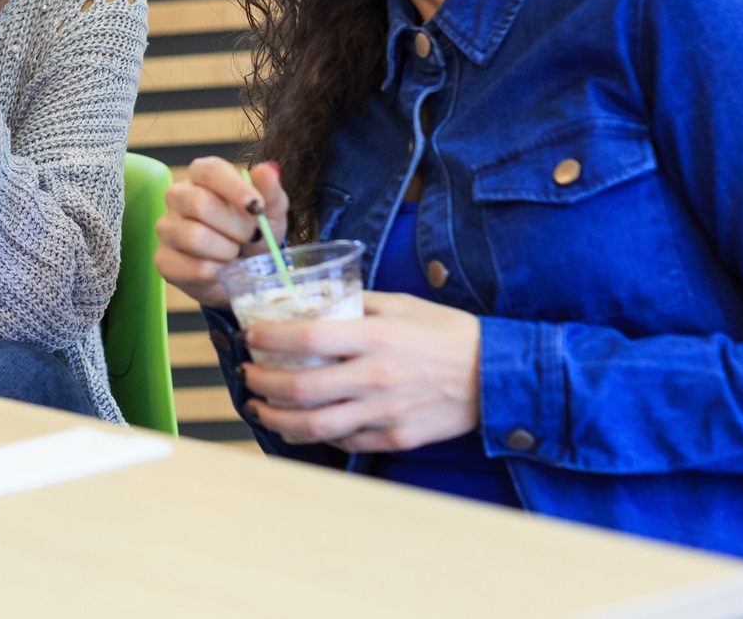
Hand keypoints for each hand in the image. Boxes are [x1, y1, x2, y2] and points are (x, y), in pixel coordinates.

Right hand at [155, 156, 288, 308]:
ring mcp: (166, 228)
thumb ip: (270, 191)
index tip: (257, 207)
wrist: (242, 273)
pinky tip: (222, 268)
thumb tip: (268, 170)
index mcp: (201, 176)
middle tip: (251, 237)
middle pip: (200, 203)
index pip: (209, 171)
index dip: (234, 188)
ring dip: (227, 251)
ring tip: (235, 253)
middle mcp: (177, 196)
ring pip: (195, 237)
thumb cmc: (253, 234)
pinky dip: (218, 272)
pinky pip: (194, 268)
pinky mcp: (164, 260)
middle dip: (236, 226)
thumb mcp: (270, 213)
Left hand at [241, 292, 481, 451]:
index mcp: (376, 338)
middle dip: (262, 383)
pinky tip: (303, 424)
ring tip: (260, 407)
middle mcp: (376, 378)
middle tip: (246, 375)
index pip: (307, 338)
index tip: (250, 335)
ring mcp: (385, 413)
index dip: (269, 338)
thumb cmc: (448, 333)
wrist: (495, 375)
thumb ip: (358, 303)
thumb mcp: (403, 304)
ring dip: (277, 417)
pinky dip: (317, 434)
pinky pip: (345, 441)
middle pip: (301, 387)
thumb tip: (316, 300)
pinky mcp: (396, 437)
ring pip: (315, 424)